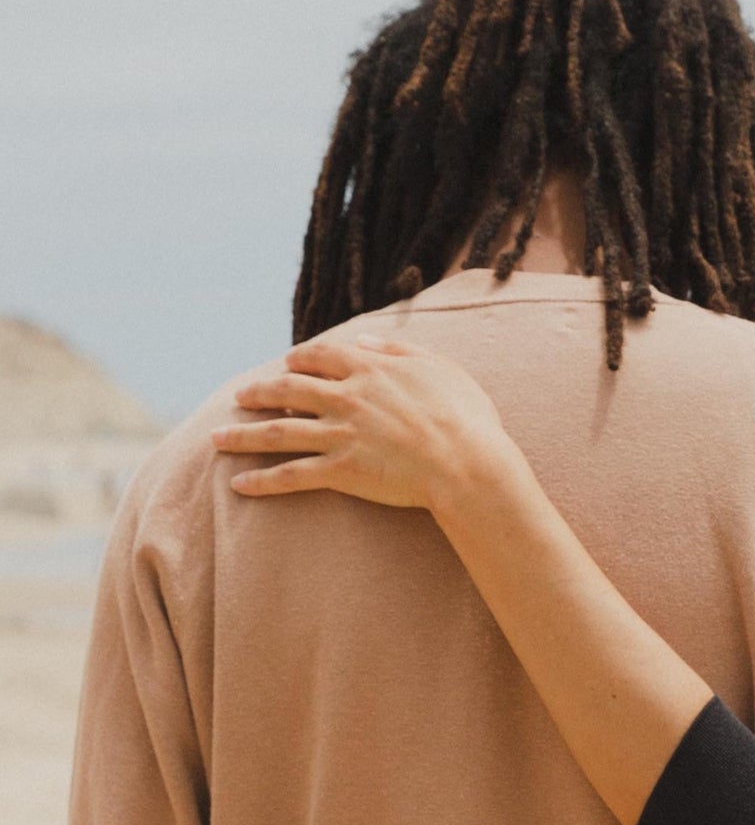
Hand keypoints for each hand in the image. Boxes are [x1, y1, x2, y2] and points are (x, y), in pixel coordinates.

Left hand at [212, 337, 517, 513]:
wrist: (468, 463)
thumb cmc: (466, 417)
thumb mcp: (441, 368)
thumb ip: (399, 349)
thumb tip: (364, 338)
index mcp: (370, 369)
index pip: (319, 356)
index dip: (299, 359)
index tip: (288, 363)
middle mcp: (347, 398)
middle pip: (286, 390)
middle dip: (258, 393)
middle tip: (240, 397)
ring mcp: (340, 435)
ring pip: (277, 432)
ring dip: (242, 436)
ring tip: (217, 440)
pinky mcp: (341, 471)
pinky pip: (292, 475)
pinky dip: (263, 481)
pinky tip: (239, 485)